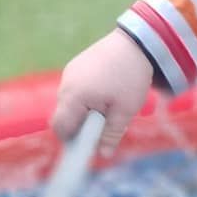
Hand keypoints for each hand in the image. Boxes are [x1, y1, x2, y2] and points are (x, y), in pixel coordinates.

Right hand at [51, 29, 153, 154]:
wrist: (136, 42)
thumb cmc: (131, 77)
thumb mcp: (125, 110)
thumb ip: (111, 134)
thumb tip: (103, 154)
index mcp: (75, 97)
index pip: (61, 128)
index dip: (71, 141)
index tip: (87, 146)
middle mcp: (66, 85)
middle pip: (63, 116)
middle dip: (79, 126)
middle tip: (102, 126)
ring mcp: (69, 74)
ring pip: (69, 103)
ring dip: (83, 111)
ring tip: (108, 106)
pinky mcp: (75, 66)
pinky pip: (74, 89)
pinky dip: (85, 97)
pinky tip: (105, 92)